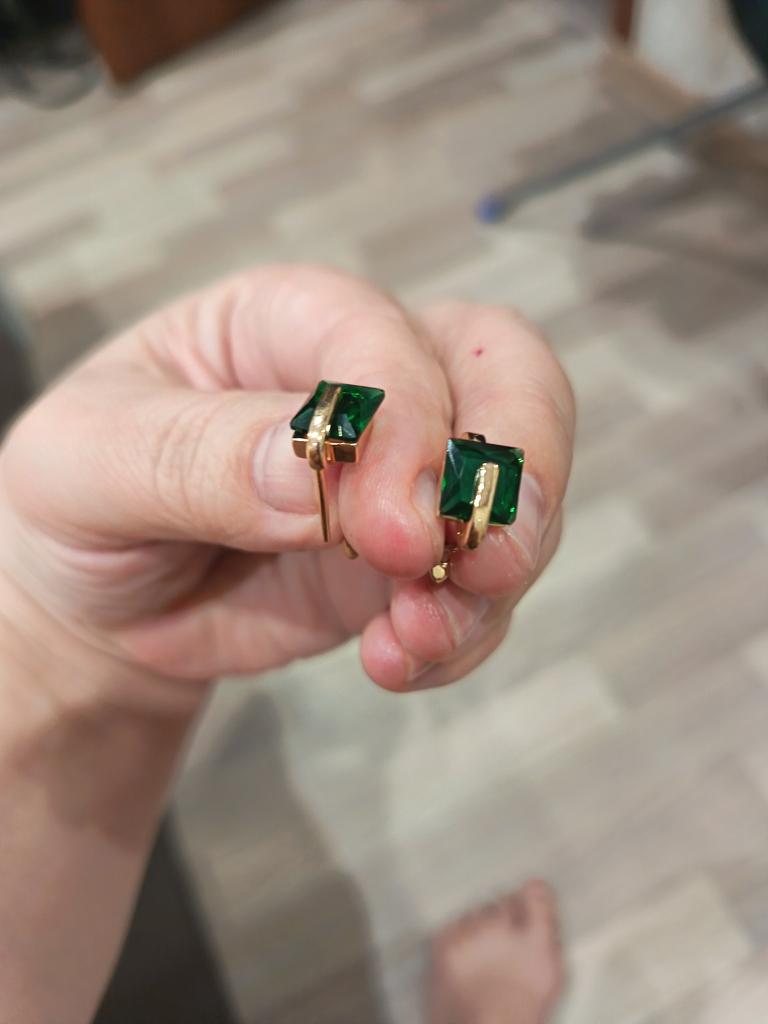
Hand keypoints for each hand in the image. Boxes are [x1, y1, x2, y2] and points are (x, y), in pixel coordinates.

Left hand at [0, 266, 573, 699]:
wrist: (105, 597)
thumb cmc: (86, 496)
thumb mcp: (92, 460)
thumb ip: (198, 457)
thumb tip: (312, 471)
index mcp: (285, 321)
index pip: (383, 335)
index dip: (407, 418)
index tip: (389, 523)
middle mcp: (368, 383)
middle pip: (506, 374)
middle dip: (518, 467)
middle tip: (487, 559)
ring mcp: (403, 476)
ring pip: (516, 491)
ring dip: (494, 572)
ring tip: (418, 637)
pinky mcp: (414, 561)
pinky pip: (480, 589)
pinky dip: (464, 632)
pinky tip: (397, 662)